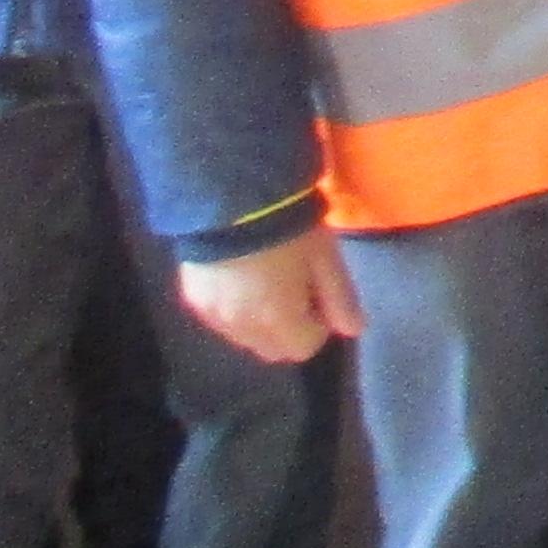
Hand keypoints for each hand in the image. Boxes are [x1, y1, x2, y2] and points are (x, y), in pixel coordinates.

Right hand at [179, 225, 360, 364]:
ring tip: (268, 280)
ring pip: (244, 337)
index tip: (318, 296)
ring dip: (261, 321)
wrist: (231, 198)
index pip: (303, 349)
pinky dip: (235, 309)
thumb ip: (340, 298)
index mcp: (275, 320)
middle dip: (289, 329)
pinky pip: (221, 319)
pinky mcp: (192, 299)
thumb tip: (355, 330)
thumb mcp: (325, 258)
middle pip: (272, 349)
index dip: (317, 325)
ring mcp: (211, 316)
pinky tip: (242, 276)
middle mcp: (240, 328)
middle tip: (296, 289)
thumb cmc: (290, 227)